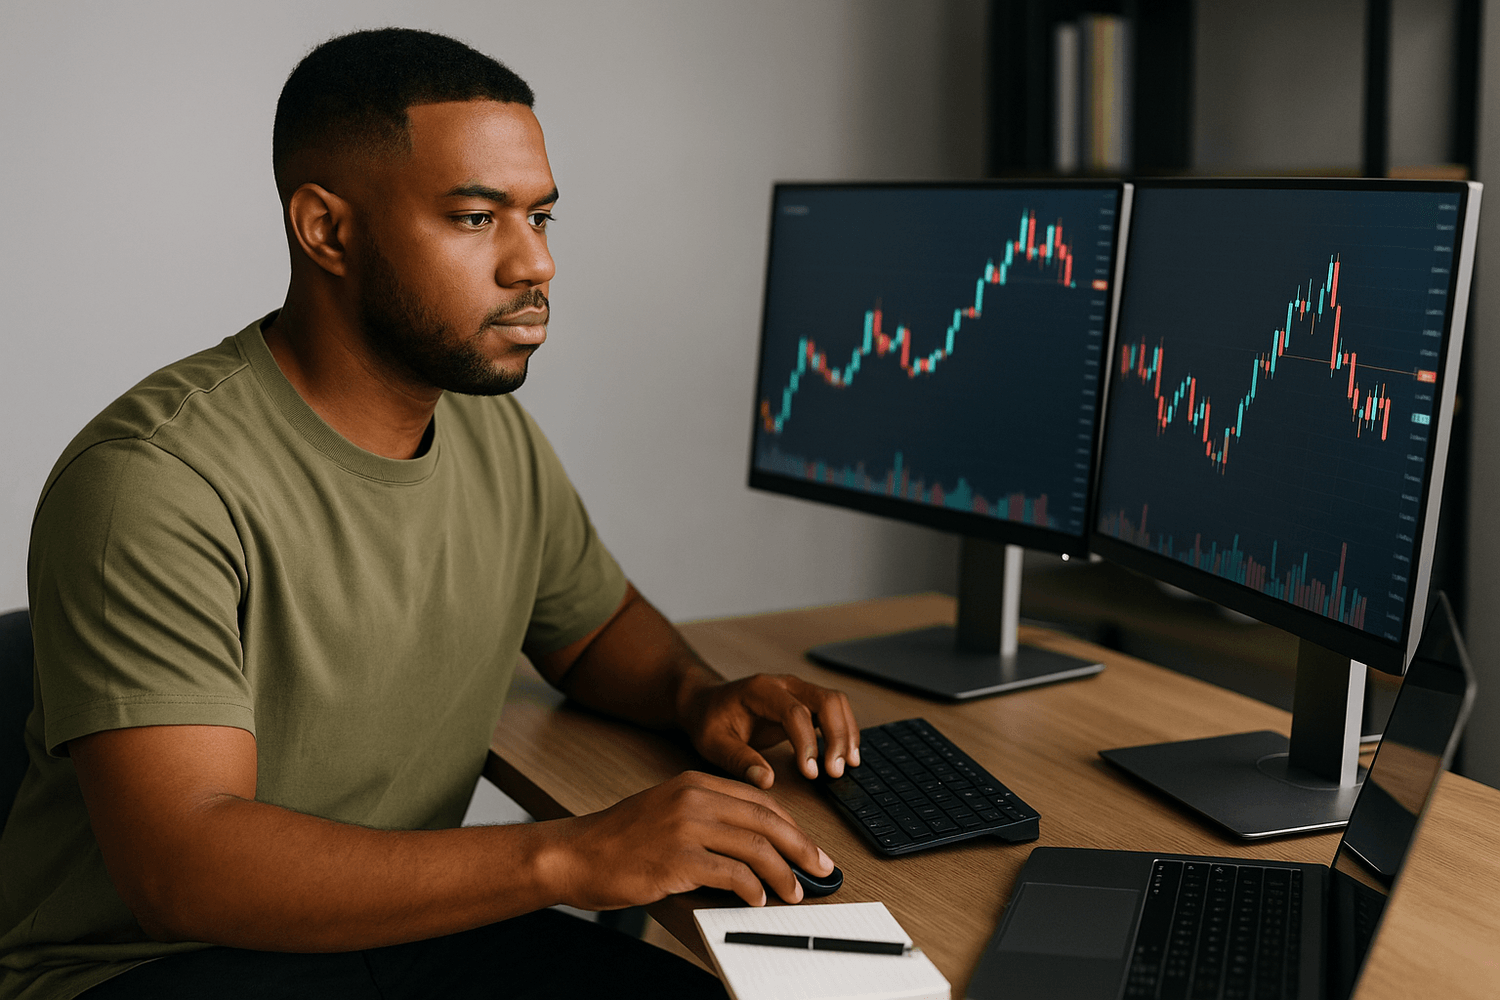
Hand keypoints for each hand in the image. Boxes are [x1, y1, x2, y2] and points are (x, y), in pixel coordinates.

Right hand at [550, 771, 834, 909]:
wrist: (575, 853)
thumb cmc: (619, 840)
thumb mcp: (667, 811)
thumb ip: (707, 819)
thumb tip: (754, 846)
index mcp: (694, 782)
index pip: (759, 800)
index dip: (791, 825)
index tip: (809, 846)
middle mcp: (693, 798)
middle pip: (765, 819)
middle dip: (800, 847)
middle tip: (821, 868)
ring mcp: (685, 826)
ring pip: (755, 846)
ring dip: (782, 873)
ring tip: (794, 892)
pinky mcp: (677, 859)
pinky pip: (731, 874)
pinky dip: (753, 889)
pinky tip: (759, 899)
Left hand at [680, 673, 860, 788]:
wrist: (706, 703)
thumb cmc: (709, 721)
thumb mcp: (714, 743)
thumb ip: (739, 760)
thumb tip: (767, 781)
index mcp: (761, 690)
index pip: (795, 712)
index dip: (806, 743)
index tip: (810, 773)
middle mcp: (785, 684)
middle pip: (826, 700)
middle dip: (837, 736)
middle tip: (836, 771)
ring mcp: (798, 691)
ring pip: (836, 703)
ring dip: (846, 733)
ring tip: (847, 766)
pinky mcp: (805, 702)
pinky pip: (834, 711)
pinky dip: (844, 732)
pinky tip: (844, 756)